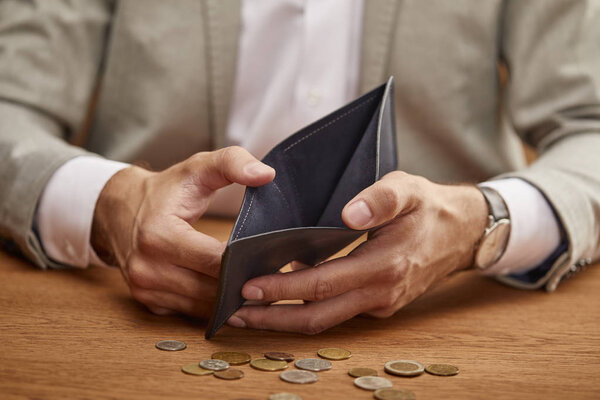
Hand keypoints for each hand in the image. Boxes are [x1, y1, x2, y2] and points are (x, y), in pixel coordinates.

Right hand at [91, 147, 274, 316]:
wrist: (118, 209)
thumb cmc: (165, 190)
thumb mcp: (197, 167)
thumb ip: (232, 163)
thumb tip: (266, 174)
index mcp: (158, 236)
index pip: (215, 261)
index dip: (246, 260)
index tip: (271, 254)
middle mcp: (147, 268)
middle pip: (211, 289)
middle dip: (243, 282)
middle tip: (273, 273)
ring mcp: (145, 289)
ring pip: (203, 307)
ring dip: (231, 299)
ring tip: (258, 284)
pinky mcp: (149, 303)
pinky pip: (191, 312)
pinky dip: (212, 305)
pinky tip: (231, 293)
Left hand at [228, 171, 487, 333]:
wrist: (462, 233)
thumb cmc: (429, 207)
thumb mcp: (408, 189)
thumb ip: (379, 199)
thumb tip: (347, 214)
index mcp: (384, 265)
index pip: (321, 284)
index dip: (282, 289)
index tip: (248, 286)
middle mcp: (381, 292)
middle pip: (317, 316)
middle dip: (273, 317)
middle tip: (234, 312)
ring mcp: (381, 303)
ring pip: (326, 321)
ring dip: (287, 320)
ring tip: (250, 313)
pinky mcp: (380, 304)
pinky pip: (339, 313)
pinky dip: (309, 310)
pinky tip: (285, 300)